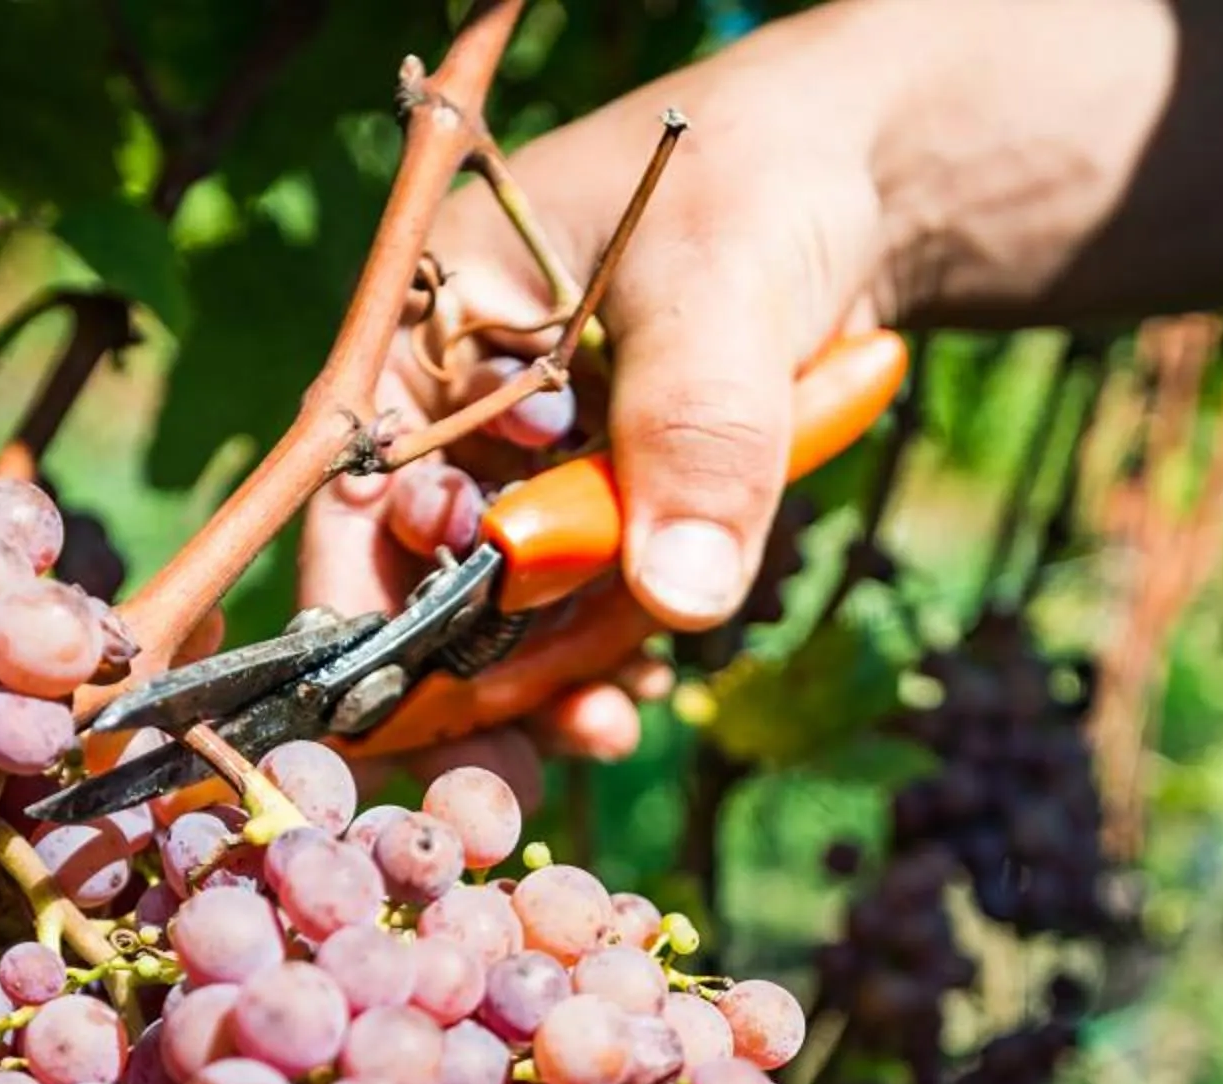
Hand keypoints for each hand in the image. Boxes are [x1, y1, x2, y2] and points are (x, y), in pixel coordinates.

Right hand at [305, 7, 904, 767]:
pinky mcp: (608, 519)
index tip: (405, 701)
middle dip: (466, 675)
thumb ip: (696, 431)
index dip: (365, 599)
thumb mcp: (723, 286)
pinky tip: (639, 697)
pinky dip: (609, 666)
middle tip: (514, 762)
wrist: (870, 182)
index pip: (353, 483)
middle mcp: (458, 413)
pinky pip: (587, 618)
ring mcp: (532, 473)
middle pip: (418, 574)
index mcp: (427, 326)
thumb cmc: (761, 183)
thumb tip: (675, 599)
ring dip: (547, 685)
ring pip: (505, 617)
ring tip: (610, 719)